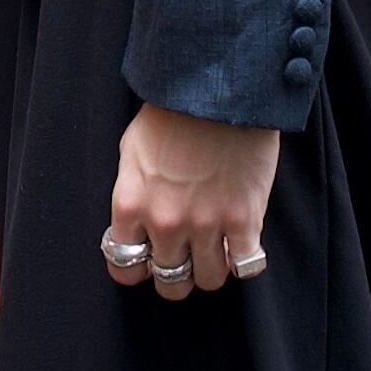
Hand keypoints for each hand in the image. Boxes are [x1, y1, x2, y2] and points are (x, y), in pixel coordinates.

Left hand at [104, 101, 280, 299]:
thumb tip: (136, 221)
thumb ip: (133, 193)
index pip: (124, 266)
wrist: (218, 89)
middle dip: (177, 273)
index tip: (150, 257)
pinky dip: (245, 260)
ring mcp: (206, 225)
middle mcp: (164, 223)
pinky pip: (246, 266)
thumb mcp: (132, 150)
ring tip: (218, 248)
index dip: (138, 266)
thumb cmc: (173, 112)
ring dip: (212, 268)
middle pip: (169, 282)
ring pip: (208, 281)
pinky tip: (244, 243)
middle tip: (188, 256)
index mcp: (130, 206)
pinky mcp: (244, 220)